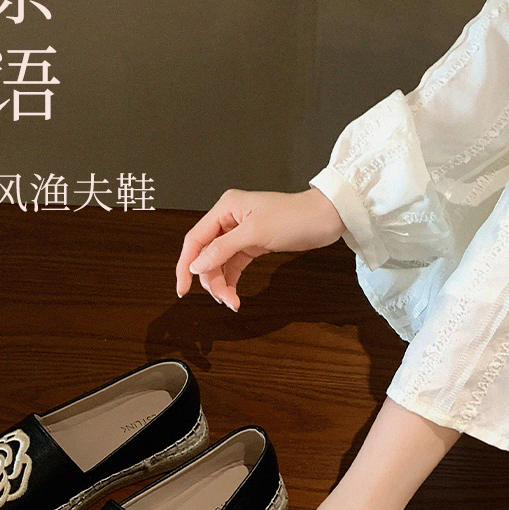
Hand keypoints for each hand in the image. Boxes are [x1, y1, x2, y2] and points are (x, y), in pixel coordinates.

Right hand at [176, 187, 345, 309]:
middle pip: (206, 255)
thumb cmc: (296, 216)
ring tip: (232, 301)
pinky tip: (234, 295)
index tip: (182, 289)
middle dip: (211, 280)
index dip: (185, 265)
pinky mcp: (252, 245)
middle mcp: (229, 219)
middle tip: (223, 299)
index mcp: (225, 208)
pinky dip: (231, 282)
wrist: (325, 219)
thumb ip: (223, 249)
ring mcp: (240, 233)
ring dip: (222, 284)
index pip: (195, 239)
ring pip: (219, 264)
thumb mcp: (256, 233)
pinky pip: (233, 266)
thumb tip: (197, 265)